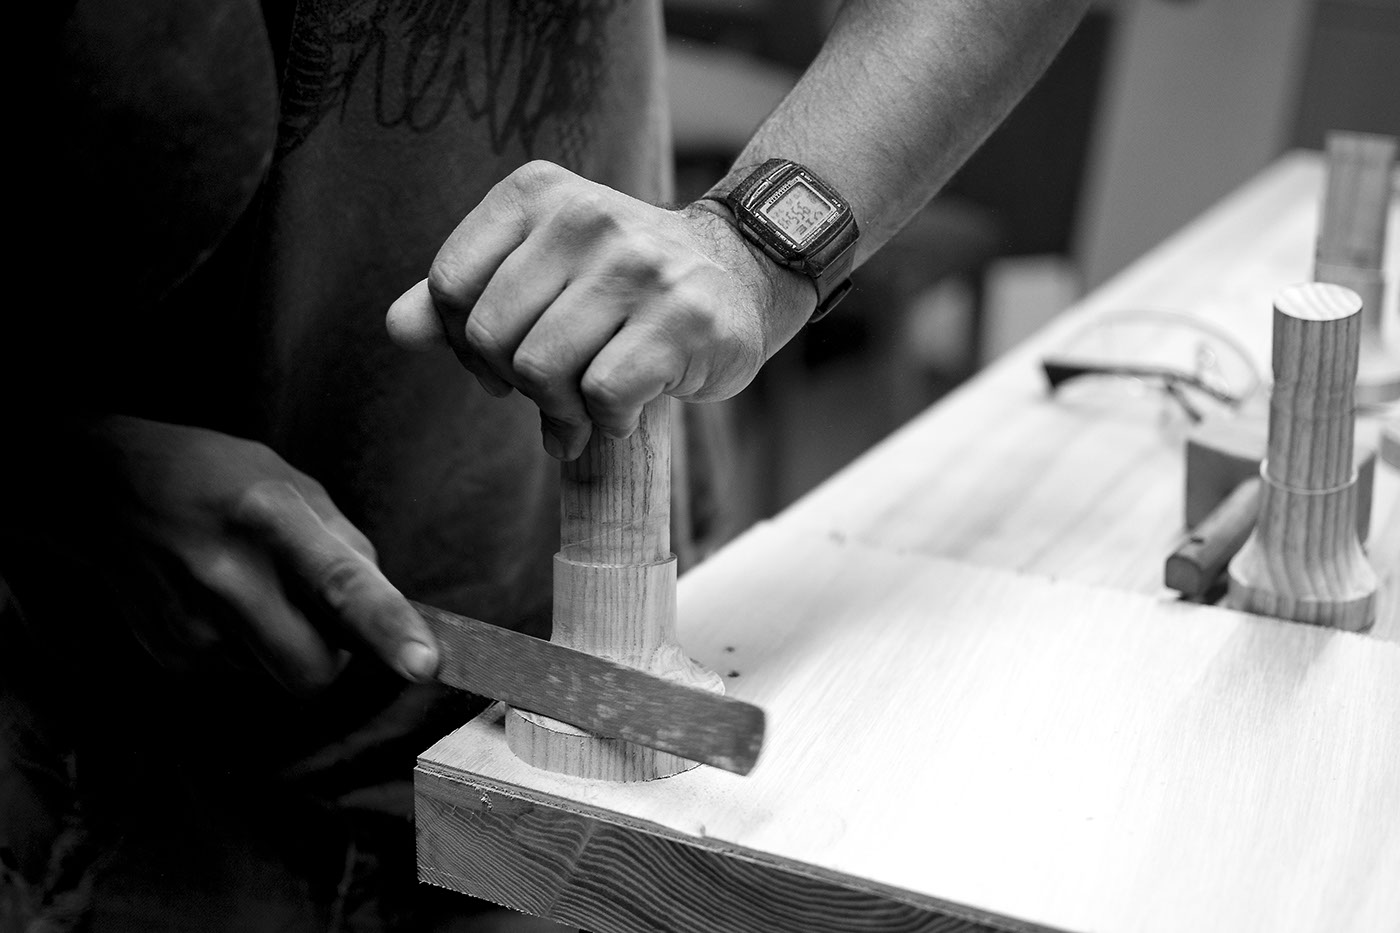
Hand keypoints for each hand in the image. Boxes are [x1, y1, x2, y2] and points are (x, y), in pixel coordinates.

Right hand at [8, 417, 437, 693]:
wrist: (96, 490)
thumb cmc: (212, 476)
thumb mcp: (291, 482)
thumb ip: (345, 545)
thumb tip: (387, 608)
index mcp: (271, 517)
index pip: (340, 583)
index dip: (387, 627)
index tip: (424, 664)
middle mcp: (229, 578)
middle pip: (315, 670)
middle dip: (335, 659)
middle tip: (318, 614)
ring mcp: (193, 625)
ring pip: (278, 677)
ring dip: (287, 649)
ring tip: (255, 592)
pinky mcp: (171, 655)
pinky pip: (241, 674)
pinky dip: (248, 649)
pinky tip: (220, 603)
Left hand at [385, 160, 814, 458]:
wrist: (735, 276)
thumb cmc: (620, 284)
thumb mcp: (540, 270)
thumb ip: (467, 295)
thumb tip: (399, 328)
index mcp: (537, 194)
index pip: (451, 286)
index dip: (463, 344)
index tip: (499, 364)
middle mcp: (588, 217)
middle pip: (493, 335)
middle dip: (514, 384)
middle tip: (548, 396)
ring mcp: (641, 266)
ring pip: (542, 369)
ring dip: (560, 413)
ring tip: (583, 414)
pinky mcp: (683, 319)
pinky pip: (602, 396)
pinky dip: (606, 424)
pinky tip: (623, 413)